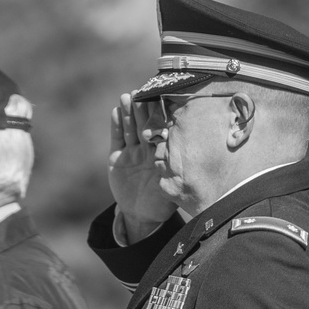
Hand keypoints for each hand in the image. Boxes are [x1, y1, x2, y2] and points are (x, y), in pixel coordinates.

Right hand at [109, 94, 176, 243]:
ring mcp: (132, 152)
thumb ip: (177, 173)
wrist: (141, 215)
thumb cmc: (161, 203)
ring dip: (128, 113)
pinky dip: (116, 126)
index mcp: (162, 153)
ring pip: (130, 129)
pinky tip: (116, 112)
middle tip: (141, 92)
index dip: (159, 115)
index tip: (160, 99)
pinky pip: (117, 139)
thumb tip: (192, 160)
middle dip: (142, 109)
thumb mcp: (172, 188)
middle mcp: (147, 149)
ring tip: (126, 97)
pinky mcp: (117, 158)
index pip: (161, 130)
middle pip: (144, 125)